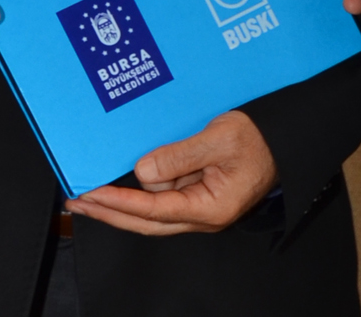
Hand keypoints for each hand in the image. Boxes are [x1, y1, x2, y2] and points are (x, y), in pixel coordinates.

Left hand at [66, 111, 278, 234]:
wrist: (283, 139)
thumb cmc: (260, 139)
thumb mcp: (219, 138)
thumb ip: (179, 156)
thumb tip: (143, 172)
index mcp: (210, 208)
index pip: (154, 210)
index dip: (119, 203)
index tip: (92, 194)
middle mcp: (203, 216)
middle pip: (146, 222)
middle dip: (109, 212)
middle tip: (77, 203)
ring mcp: (200, 208)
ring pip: (152, 209)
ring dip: (123, 201)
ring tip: (91, 189)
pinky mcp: (198, 196)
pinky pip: (163, 196)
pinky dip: (140, 191)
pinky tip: (123, 180)